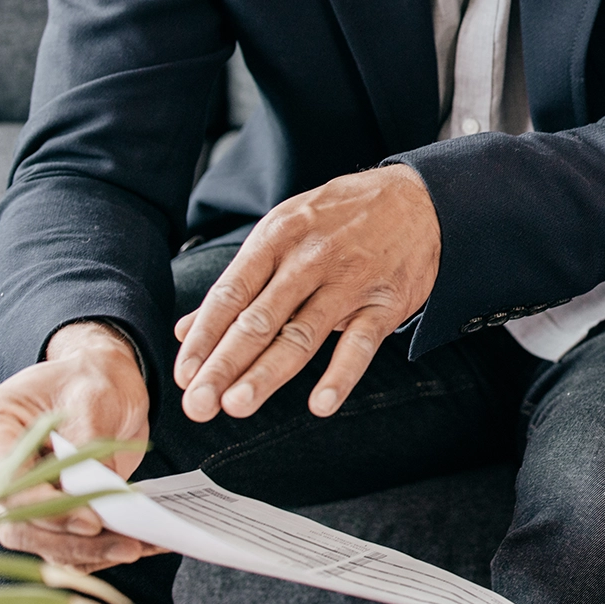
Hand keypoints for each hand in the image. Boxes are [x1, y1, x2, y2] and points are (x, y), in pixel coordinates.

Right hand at [0, 322, 167, 572]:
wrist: (99, 380)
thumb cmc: (91, 378)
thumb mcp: (94, 395)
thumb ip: (87, 445)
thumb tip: (97, 500)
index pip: (4, 485)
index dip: (45, 509)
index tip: (92, 520)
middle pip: (17, 524)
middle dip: (71, 541)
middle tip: (126, 546)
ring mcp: (14, 493)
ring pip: (38, 542)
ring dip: (87, 552)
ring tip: (137, 548)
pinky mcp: (42, 510)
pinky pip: (60, 541)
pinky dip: (96, 549)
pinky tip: (138, 545)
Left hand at [173, 164, 439, 421]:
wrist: (420, 199)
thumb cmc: (343, 217)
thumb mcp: (286, 230)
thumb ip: (240, 282)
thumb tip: (186, 330)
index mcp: (278, 237)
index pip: (231, 294)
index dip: (205, 337)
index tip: (184, 375)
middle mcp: (310, 258)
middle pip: (260, 319)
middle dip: (225, 364)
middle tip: (199, 404)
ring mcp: (350, 280)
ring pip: (303, 334)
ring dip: (268, 373)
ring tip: (237, 404)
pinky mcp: (386, 301)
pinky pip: (361, 343)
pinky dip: (341, 374)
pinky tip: (321, 404)